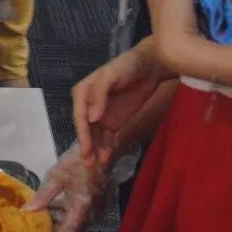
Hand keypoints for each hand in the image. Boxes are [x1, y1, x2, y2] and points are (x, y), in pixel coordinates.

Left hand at [24, 146, 109, 231]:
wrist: (100, 151)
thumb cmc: (77, 162)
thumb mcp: (56, 176)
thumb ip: (43, 196)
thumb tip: (26, 211)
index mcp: (81, 210)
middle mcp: (91, 215)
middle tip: (35, 230)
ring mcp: (96, 211)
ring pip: (74, 224)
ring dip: (59, 222)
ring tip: (41, 216)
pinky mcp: (97, 206)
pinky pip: (80, 216)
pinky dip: (67, 214)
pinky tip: (54, 206)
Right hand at [72, 42, 162, 168]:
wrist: (151, 65)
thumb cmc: (128, 65)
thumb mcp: (111, 75)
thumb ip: (99, 95)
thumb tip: (91, 118)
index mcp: (83, 92)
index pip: (79, 116)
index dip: (83, 133)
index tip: (86, 148)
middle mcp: (89, 104)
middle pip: (85, 129)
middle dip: (87, 146)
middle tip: (89, 163)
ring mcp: (101, 114)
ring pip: (95, 136)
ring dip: (96, 150)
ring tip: (98, 166)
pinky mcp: (114, 121)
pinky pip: (107, 137)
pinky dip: (106, 148)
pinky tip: (107, 158)